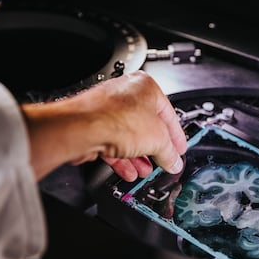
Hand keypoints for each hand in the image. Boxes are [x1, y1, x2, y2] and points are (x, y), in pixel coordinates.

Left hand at [22, 70, 186, 180]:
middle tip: (163, 162)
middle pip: (147, 126)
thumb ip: (169, 153)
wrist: (80, 128)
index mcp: (146, 87)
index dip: (176, 136)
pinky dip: (123, 158)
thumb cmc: (115, 119)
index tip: (178, 150)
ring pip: (130, 136)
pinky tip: (129, 171)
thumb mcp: (158, 140)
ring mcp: (109, 109)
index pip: (168, 114)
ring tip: (146, 170)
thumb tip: (174, 161)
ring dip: (139, 156)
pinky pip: (114, 143)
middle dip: (155, 149)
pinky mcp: (95, 125)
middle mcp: (126, 94)